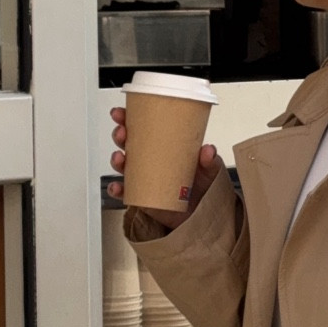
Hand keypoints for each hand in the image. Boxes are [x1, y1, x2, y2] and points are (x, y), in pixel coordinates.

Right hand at [107, 107, 222, 229]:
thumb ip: (210, 160)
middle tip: (122, 133)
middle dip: (120, 135)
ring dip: (117, 160)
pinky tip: (117, 187)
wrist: (203, 213)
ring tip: (120, 158)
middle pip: (128, 143)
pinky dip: (117, 190)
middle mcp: (150, 159)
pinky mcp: (141, 196)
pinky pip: (125, 193)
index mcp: (164, 146)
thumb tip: (207, 150)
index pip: (143, 127)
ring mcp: (144, 178)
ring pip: (123, 165)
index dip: (129, 118)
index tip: (122, 113)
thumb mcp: (210, 169)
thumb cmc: (204, 185)